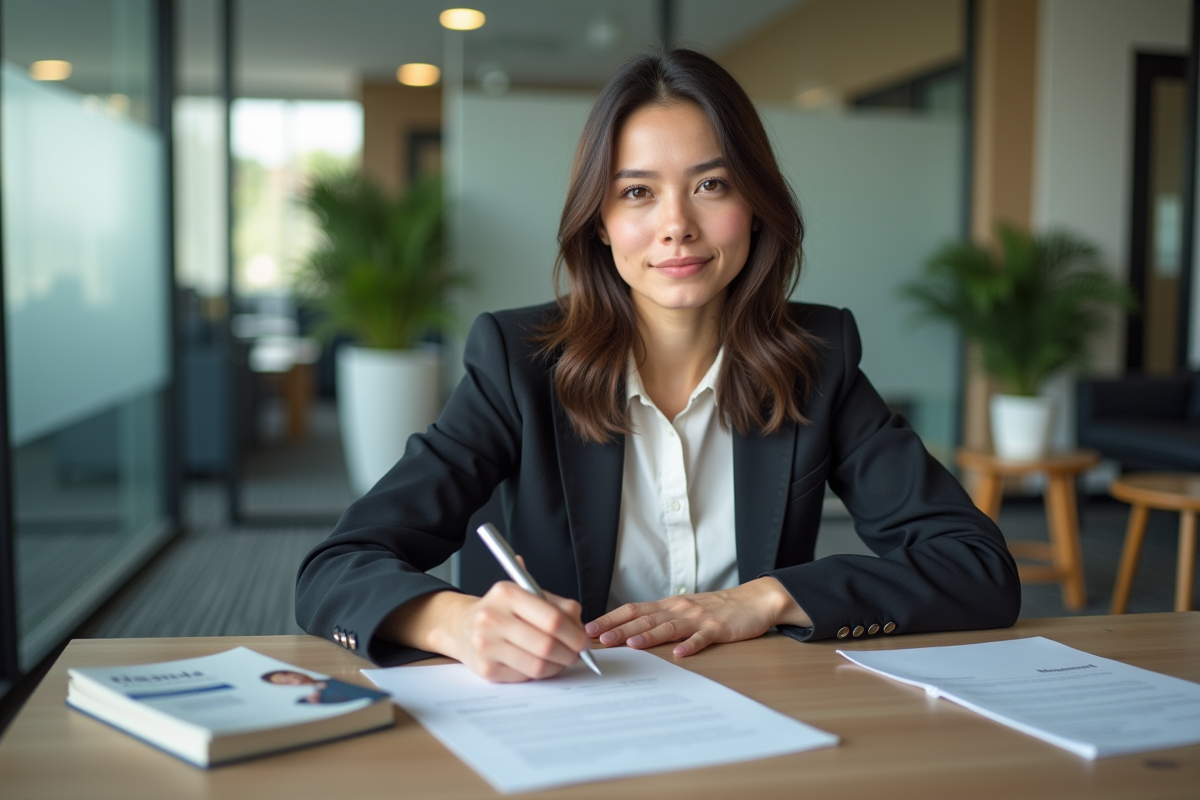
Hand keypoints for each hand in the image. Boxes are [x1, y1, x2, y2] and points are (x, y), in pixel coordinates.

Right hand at [387, 584, 589, 682]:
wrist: (461, 626)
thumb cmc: (503, 610)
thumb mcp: (526, 594)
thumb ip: (557, 606)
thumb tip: (580, 628)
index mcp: (506, 593)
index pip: (552, 619)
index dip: (574, 633)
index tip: (583, 640)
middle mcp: (492, 618)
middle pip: (547, 645)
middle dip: (570, 653)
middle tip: (577, 654)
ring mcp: (486, 645)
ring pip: (538, 665)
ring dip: (557, 665)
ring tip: (561, 659)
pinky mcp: (485, 668)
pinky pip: (525, 676)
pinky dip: (540, 673)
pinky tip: (540, 663)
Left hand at [584, 577, 810, 657]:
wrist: (752, 601)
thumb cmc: (715, 608)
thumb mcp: (684, 610)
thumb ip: (661, 619)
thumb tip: (629, 631)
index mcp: (668, 605)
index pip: (633, 609)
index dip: (611, 618)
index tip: (590, 629)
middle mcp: (679, 609)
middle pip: (645, 618)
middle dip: (620, 629)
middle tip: (599, 640)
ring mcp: (698, 618)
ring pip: (668, 627)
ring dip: (648, 635)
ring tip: (631, 644)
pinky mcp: (717, 628)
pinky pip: (702, 638)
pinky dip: (690, 645)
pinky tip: (680, 654)